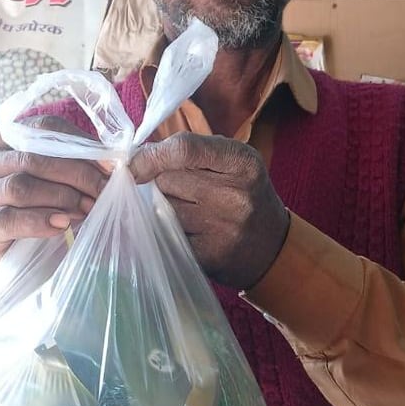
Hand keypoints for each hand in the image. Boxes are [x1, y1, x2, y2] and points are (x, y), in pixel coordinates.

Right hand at [0, 116, 107, 271]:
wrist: (12, 249)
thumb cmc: (40, 205)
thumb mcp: (58, 179)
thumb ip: (78, 163)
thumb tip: (116, 162)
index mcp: (4, 137)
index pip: (45, 129)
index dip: (81, 146)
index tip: (111, 166)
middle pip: (33, 158)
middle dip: (76, 176)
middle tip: (102, 193)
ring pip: (21, 186)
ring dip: (61, 198)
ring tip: (86, 211)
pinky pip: (10, 219)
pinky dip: (40, 221)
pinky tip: (62, 226)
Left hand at [129, 132, 289, 288]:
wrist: (271, 246)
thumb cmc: (242, 194)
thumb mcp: (231, 163)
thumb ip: (190, 151)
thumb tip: (134, 157)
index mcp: (242, 162)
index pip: (184, 149)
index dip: (150, 156)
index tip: (133, 166)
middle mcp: (235, 194)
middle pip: (166, 181)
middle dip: (162, 184)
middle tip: (183, 192)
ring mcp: (223, 228)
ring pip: (162, 210)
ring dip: (163, 210)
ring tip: (189, 213)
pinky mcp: (209, 255)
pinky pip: (165, 237)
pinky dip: (164, 233)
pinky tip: (185, 232)